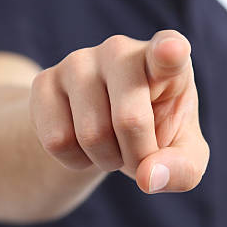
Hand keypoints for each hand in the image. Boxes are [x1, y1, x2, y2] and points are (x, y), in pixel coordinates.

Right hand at [29, 30, 208, 193]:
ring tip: (112, 143)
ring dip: (106, 159)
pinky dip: (75, 160)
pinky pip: (57, 140)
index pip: (169, 49)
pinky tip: (82, 142)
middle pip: (129, 120)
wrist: (104, 127)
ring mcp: (78, 61)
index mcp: (167, 60)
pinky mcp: (44, 80)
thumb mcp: (183, 155)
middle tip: (139, 154)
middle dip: (136, 157)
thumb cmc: (154, 133)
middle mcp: (121, 50)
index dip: (170, 52)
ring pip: (91, 135)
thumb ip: (182, 169)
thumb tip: (149, 177)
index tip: (172, 50)